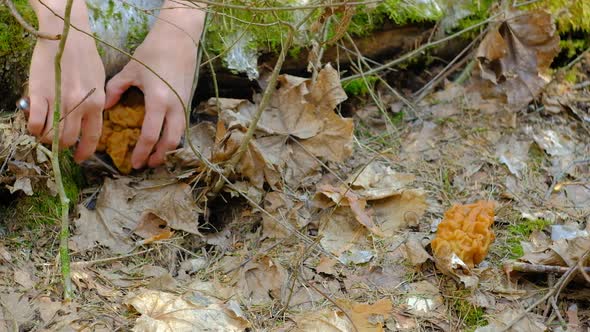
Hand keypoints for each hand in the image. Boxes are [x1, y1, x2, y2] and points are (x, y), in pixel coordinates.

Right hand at [28, 0, 105, 162]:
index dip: (85, 150)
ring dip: (47, 138)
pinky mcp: (39, 94)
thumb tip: (93, 118)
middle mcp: (79, 106)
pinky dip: (34, 127)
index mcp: (96, 104)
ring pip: (52, 135)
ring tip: (45, 132)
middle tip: (58, 141)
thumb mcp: (100, 81)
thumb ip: (97, 101)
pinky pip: (35, 122)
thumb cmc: (85, 56)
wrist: (65, 36)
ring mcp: (59, 101)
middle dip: (63, 145)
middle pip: (69, 139)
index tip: (80, 158)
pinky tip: (34, 124)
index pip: (93, 136)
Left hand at [105, 3, 204, 168]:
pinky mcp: (187, 101)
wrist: (179, 40)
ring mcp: (184, 105)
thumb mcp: (131, 70)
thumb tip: (106, 107)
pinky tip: (163, 139)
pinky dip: (173, 136)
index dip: (142, 151)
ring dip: (168, 149)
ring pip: (179, 135)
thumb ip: (116, 89)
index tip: (133, 163)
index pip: (151, 135)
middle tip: (145, 164)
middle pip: (170, 141)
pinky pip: (182, 125)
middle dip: (158, 156)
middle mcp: (175, 107)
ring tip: (155, 156)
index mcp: (158, 101)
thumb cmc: (153, 53)